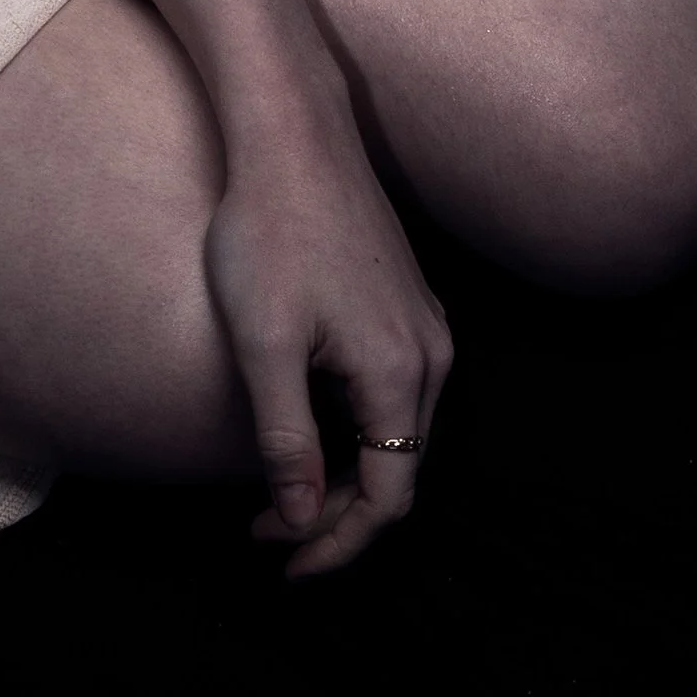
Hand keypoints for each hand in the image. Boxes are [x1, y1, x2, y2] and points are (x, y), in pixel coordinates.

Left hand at [204, 105, 452, 578]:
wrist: (292, 134)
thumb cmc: (269, 230)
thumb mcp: (263, 343)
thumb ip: (287, 437)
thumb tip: (302, 515)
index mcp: (402, 376)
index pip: (388, 499)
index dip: (337, 543)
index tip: (282, 563)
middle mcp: (432, 356)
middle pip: (399, 472)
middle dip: (337, 515)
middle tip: (267, 531)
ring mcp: (425, 326)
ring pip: (399, 434)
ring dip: (347, 473)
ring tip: (281, 492)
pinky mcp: (406, 302)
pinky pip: (395, 393)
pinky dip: (356, 429)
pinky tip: (308, 427)